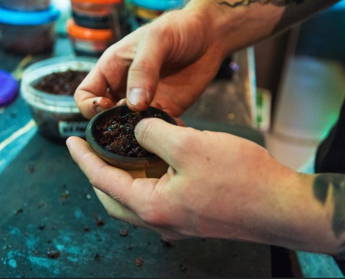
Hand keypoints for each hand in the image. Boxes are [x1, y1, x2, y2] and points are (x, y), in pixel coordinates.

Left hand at [66, 119, 299, 242]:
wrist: (280, 206)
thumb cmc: (239, 178)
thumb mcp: (189, 146)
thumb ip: (153, 134)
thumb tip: (140, 130)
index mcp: (152, 207)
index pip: (103, 182)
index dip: (84, 159)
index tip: (71, 141)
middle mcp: (161, 221)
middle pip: (116, 197)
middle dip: (101, 172)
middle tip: (97, 149)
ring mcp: (178, 222)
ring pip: (139, 198)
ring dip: (129, 175)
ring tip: (126, 150)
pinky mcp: (195, 217)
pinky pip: (161, 197)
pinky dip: (152, 178)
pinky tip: (160, 160)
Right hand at [75, 9, 224, 118]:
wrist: (209, 36)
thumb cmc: (176, 30)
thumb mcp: (155, 41)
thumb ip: (142, 71)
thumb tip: (133, 105)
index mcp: (111, 69)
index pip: (85, 95)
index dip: (90, 106)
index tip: (108, 106)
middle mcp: (125, 88)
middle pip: (106, 117)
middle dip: (115, 124)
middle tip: (134, 120)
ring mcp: (146, 101)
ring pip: (131, 127)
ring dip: (138, 132)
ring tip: (153, 127)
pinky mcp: (167, 110)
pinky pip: (157, 128)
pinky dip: (161, 132)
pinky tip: (170, 129)